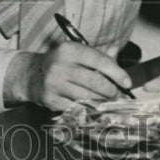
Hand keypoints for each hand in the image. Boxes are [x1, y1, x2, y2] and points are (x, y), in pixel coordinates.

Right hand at [4, 42, 132, 111]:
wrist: (31, 74)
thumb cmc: (60, 63)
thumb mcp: (76, 54)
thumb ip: (97, 62)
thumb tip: (121, 79)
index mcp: (69, 50)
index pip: (100, 61)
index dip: (117, 73)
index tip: (127, 83)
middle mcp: (60, 66)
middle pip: (96, 83)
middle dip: (111, 91)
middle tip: (117, 95)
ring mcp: (55, 84)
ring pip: (89, 98)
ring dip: (102, 102)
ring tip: (107, 101)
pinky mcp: (51, 100)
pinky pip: (77, 108)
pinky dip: (89, 110)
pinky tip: (92, 108)